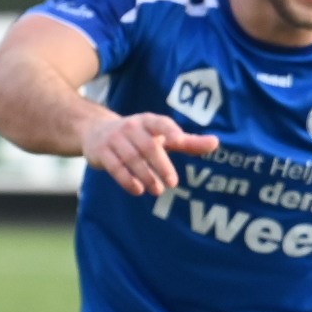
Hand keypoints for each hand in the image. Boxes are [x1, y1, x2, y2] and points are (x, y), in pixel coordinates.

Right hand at [82, 112, 217, 196]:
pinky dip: (127, 180)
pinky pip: (115, 167)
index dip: (170, 130)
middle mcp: (131, 127)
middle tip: (173, 183)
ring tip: (157, 190)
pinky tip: (138, 190)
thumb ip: (187, 141)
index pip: (161, 123)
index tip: (179, 140)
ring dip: (146, 176)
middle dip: (161, 165)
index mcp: (148, 121)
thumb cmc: (138, 135)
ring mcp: (115, 139)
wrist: (96, 131)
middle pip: (148, 146)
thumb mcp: (161, 135)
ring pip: (132, 158)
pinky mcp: (102, 152)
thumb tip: (216, 143)